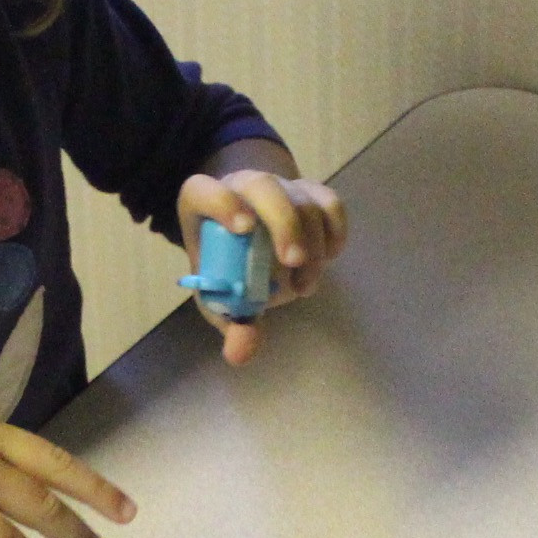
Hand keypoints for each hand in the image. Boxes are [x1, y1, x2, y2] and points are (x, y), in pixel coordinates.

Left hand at [176, 158, 346, 366]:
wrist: (249, 245)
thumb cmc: (228, 269)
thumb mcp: (222, 297)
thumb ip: (231, 320)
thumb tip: (240, 352)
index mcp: (202, 205)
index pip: (203, 190)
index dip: (222, 203)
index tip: (244, 230)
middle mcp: (240, 186)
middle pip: (264, 187)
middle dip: (284, 223)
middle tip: (294, 263)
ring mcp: (278, 185)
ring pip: (302, 200)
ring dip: (313, 245)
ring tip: (304, 287)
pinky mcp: (308, 191)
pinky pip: (329, 202)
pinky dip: (336, 230)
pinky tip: (330, 256)